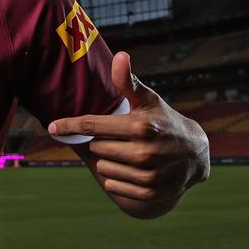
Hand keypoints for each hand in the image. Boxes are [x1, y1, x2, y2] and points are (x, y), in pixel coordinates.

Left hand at [48, 52, 208, 209]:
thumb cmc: (164, 121)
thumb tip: (120, 55)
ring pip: (103, 168)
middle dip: (102, 142)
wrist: (197, 155)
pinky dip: (116, 178)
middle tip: (120, 137)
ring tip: (127, 152)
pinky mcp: (150, 192)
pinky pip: (113, 185)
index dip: (70, 126)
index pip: (93, 126)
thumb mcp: (149, 100)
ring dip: (108, 160)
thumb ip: (128, 82)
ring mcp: (148, 175)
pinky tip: (130, 169)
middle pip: (96, 148)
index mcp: (140, 127)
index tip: (51, 127)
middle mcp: (144, 152)